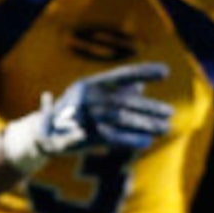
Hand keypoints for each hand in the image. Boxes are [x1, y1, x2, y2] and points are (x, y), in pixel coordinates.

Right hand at [32, 61, 173, 158]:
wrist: (45, 134)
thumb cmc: (75, 111)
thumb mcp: (90, 95)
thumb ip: (114, 91)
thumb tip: (139, 87)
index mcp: (90, 84)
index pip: (121, 75)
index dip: (144, 72)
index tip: (165, 71)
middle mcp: (87, 97)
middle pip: (124, 101)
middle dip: (149, 107)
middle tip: (168, 112)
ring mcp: (85, 117)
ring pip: (121, 119)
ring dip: (145, 124)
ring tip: (164, 127)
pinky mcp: (85, 136)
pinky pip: (113, 137)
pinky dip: (131, 139)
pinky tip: (146, 141)